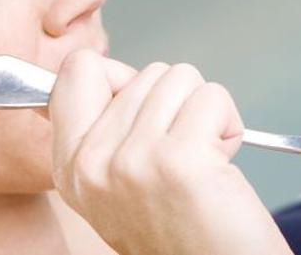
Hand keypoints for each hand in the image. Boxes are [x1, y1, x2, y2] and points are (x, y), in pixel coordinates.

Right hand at [46, 49, 291, 254]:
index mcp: (71, 165)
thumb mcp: (119, 182)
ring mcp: (133, 160)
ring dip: (206, 113)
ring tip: (203, 160)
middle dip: (178, 105)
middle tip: (183, 156)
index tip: (147, 113)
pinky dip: (229, 124)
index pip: (78, 70)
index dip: (123, 78)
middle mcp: (92, 163)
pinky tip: (221, 164)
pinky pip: (212, 97)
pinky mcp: (179, 160)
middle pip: (147, 72)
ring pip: (182, 77)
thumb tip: (111, 71)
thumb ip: (107, 127)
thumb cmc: (183, 229)